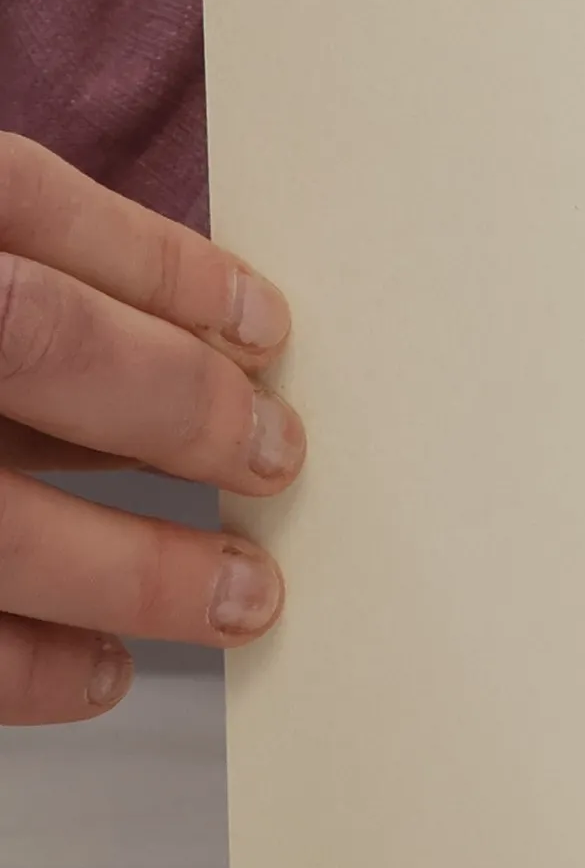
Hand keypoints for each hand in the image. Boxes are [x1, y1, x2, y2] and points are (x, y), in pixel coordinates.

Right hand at [0, 134, 302, 724]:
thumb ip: (7, 256)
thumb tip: (194, 334)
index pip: (18, 197)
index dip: (162, 266)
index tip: (266, 328)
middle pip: (29, 335)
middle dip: (178, 400)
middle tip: (276, 455)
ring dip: (133, 564)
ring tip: (238, 593)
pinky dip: (26, 666)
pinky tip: (101, 670)